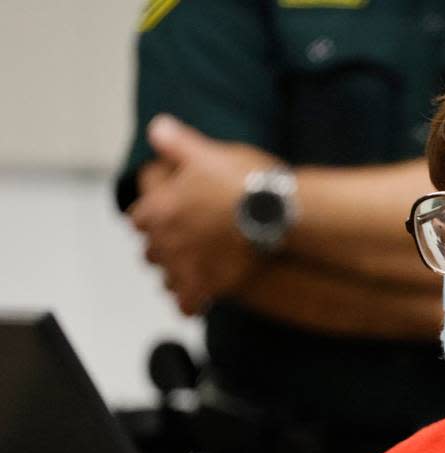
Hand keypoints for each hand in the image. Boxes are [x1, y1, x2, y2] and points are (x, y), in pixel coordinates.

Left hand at [129, 114, 279, 314]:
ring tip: (193, 271)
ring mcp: (186, 267)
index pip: (139, 219)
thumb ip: (178, 143)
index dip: (152, 217)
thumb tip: (158, 128)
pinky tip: (202, 300)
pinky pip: (189, 304)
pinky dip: (192, 303)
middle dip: (163, 248)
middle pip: (150, 252)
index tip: (164, 216)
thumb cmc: (245, 183)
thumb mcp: (210, 152)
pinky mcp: (209, 286)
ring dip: (176, 275)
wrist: (278, 214)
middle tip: (183, 244)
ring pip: (166, 279)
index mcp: (160, 208)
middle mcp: (167, 241)